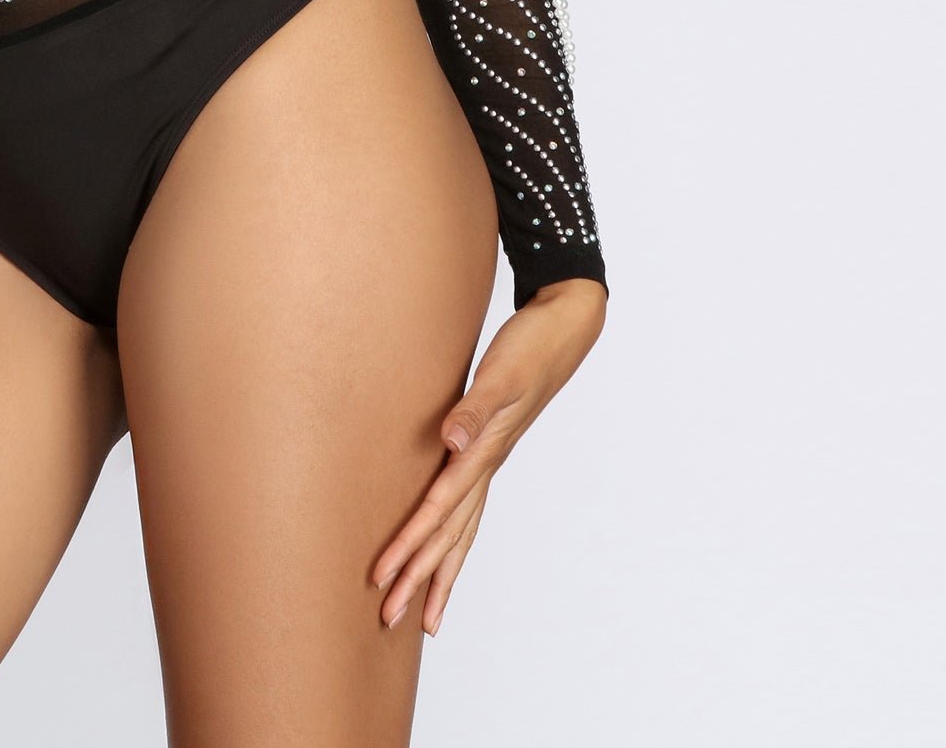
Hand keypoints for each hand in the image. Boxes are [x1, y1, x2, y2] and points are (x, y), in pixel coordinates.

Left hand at [370, 277, 605, 635]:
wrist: (563, 328)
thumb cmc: (529, 348)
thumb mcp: (500, 375)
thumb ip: (474, 408)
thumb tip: (450, 441)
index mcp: (482, 453)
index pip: (437, 513)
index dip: (409, 547)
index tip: (381, 580)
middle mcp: (485, 465)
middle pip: (448, 536)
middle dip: (419, 579)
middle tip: (388, 618)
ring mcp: (490, 460)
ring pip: (461, 529)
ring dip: (438, 569)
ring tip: (422, 610)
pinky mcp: (490, 446)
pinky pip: (467, 504)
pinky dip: (453, 533)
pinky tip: (443, 543)